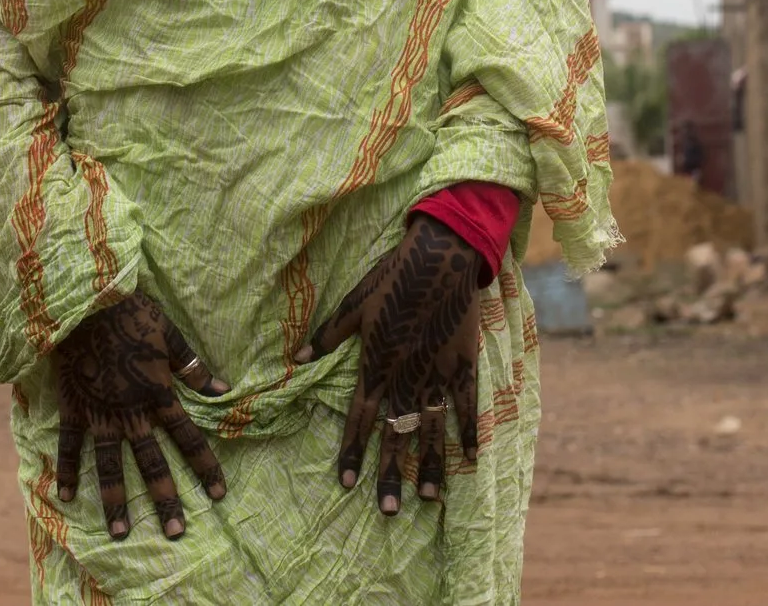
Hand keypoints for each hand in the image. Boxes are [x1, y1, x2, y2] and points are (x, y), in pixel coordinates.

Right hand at [51, 294, 229, 540]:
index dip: (205, 466)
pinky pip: (70, 445)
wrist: (87, 304)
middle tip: (176, 532)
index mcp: (159, 395)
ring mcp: (101, 414)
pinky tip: (65, 497)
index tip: (219, 494)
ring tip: (121, 532)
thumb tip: (222, 389)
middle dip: (166, 499)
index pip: (188, 438)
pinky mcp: (75, 408)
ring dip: (116, 500)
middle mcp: (132, 413)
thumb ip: (193, 368)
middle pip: (153, 463)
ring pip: (111, 465)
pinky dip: (67, 470)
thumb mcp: (170, 337)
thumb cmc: (132, 314)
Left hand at [298, 214, 483, 512]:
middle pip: (395, 433)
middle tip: (387, 510)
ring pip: (431, 428)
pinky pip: (466, 406)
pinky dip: (467, 431)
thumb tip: (298, 359)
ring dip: (428, 464)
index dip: (352, 450)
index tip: (345, 482)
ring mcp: (437, 373)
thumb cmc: (392, 277)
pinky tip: (469, 459)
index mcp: (376, 364)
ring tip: (426, 497)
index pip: (359, 418)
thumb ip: (328, 335)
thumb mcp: (354, 303)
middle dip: (389, 472)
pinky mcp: (463, 364)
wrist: (440, 257)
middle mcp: (405, 376)